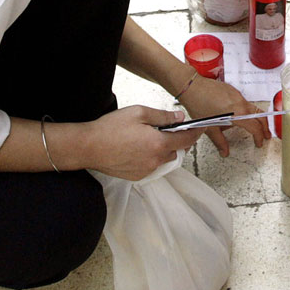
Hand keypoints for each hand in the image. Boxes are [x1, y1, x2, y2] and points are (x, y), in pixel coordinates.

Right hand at [80, 105, 202, 180]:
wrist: (89, 147)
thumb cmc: (111, 128)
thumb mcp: (139, 113)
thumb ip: (163, 116)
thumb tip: (179, 118)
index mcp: (159, 144)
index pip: (186, 139)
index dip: (195, 132)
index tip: (200, 128)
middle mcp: (155, 160)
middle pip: (176, 151)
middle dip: (177, 140)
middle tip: (168, 128)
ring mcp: (146, 170)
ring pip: (164, 159)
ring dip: (164, 149)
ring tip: (150, 137)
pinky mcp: (137, 176)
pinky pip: (152, 166)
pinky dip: (152, 157)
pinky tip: (139, 147)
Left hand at [180, 76, 268, 155]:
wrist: (193, 87)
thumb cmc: (199, 104)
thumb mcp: (209, 128)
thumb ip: (219, 142)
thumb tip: (224, 152)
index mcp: (237, 113)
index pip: (255, 127)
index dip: (259, 136)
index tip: (259, 142)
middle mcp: (240, 103)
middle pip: (260, 115)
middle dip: (265, 127)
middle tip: (265, 135)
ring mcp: (238, 95)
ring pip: (253, 107)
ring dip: (256, 118)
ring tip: (253, 126)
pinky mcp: (233, 90)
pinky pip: (244, 102)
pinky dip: (246, 110)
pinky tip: (238, 115)